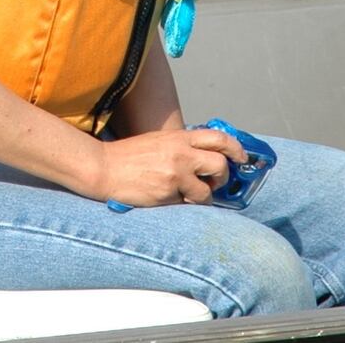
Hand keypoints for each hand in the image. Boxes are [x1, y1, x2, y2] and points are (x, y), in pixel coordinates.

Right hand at [95, 125, 246, 209]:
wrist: (103, 168)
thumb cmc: (129, 156)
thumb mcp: (159, 142)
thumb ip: (182, 147)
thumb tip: (205, 158)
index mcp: (178, 137)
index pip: (218, 137)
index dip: (236, 149)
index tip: (241, 158)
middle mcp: (180, 153)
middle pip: (220, 165)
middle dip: (222, 178)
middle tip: (213, 183)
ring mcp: (174, 174)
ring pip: (207, 192)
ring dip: (202, 198)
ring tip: (187, 196)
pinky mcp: (167, 195)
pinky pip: (186, 206)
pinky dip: (182, 206)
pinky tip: (168, 200)